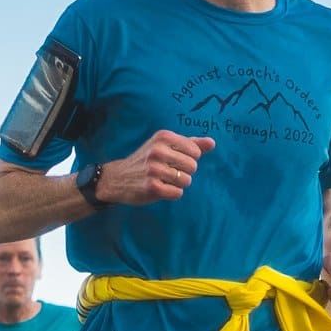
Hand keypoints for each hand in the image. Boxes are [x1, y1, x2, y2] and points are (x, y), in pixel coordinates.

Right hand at [99, 130, 213, 204]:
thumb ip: (191, 143)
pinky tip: (160, 188)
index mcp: (163, 137)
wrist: (118, 177)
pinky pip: (178, 193)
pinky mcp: (152, 187)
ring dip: (178, 184)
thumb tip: (212, 143)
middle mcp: (158, 151)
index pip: (196, 151)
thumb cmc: (148, 160)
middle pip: (193, 166)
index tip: (174, 160)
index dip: (189, 159)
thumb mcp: (166, 146)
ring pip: (186, 180)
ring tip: (163, 180)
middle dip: (184, 172)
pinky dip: (172, 193)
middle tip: (168, 172)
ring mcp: (154, 169)